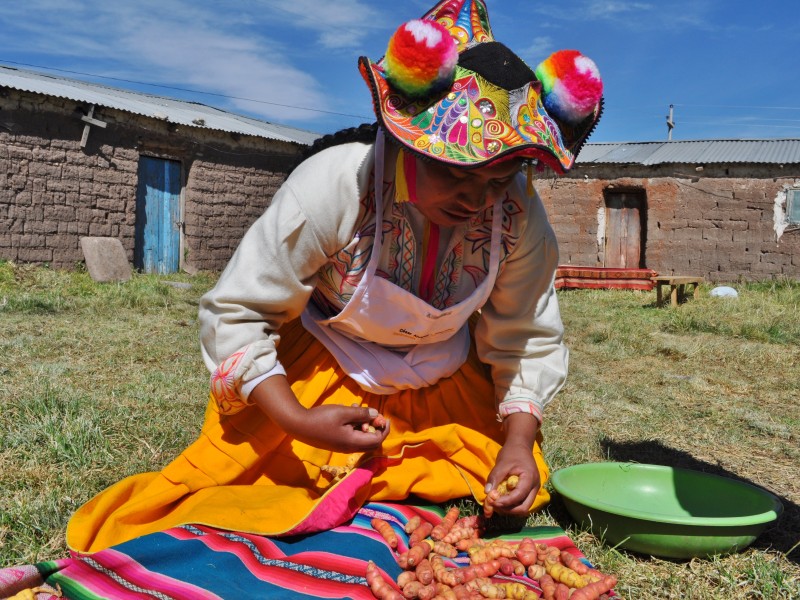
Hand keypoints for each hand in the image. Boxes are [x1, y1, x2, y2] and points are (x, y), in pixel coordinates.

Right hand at [250, 375, 388, 452]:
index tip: (384, 417)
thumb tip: (376, 414)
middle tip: (372, 414)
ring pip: (361, 438)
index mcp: (353, 442)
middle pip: (371, 442)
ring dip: (363, 425)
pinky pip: (352, 437)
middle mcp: (349, 448)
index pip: (377, 440)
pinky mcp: (336, 443)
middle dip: (375, 428)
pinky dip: (355, 426)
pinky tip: (349, 413)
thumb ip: (361, 414)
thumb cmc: (321, 418)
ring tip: (357, 408)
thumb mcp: (343, 412)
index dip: (383, 429)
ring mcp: (342, 446)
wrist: (298, 425)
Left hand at [484, 412, 540, 516]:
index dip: (505, 502)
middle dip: (508, 510)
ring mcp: (533, 490)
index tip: (492, 502)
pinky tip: (502, 500)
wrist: (520, 445)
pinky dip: (512, 505)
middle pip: (524, 508)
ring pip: (524, 507)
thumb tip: (487, 492)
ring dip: (510, 509)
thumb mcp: (502, 463)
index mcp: (529, 478)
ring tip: (497, 503)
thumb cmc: (512, 453)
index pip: (519, 496)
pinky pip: (522, 502)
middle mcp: (535, 487)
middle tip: (494, 506)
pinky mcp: (529, 490)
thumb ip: (495, 477)